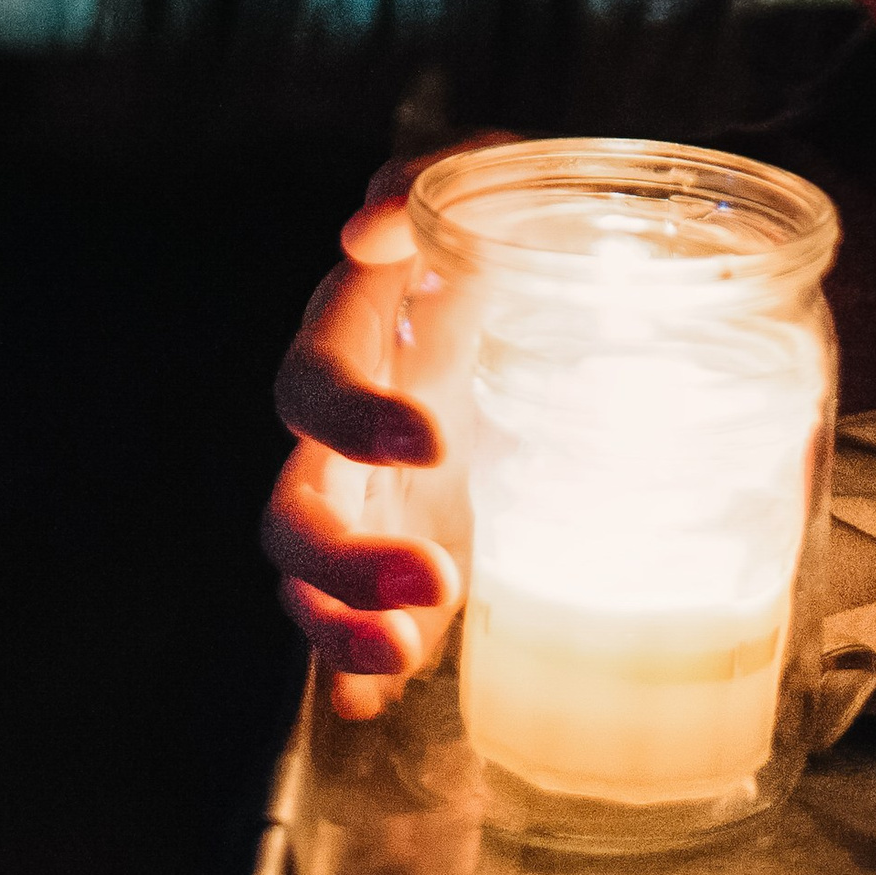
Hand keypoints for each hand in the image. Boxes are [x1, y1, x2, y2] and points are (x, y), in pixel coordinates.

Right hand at [263, 137, 511, 719]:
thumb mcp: (503, 183)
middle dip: (343, 556)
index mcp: (359, 339)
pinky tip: (373, 701)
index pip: (318, 379)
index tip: (435, 442)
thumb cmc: (526, 230)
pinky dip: (350, 674)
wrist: (583, 295)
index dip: (356, 416)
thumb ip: (447, 173)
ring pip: (304, 581)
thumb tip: (368, 223)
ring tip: (402, 655)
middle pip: (292, 507)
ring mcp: (367, 500)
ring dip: (339, 625)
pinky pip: (351, 626)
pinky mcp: (403, 549)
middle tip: (432, 574)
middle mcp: (345, 429)